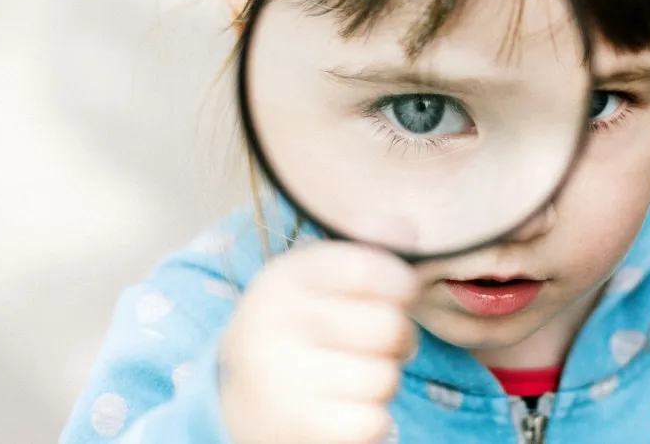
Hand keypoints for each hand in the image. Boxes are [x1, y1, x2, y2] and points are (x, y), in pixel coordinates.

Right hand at [219, 241, 416, 443]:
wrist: (241, 401)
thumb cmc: (298, 330)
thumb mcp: (316, 280)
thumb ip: (364, 251)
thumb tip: (408, 226)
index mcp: (282, 279)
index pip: (368, 268)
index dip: (402, 283)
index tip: (401, 292)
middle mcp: (272, 325)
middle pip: (387, 325)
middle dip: (399, 337)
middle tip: (379, 342)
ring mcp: (280, 380)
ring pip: (385, 377)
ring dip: (383, 381)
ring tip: (353, 376)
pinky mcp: (297, 427)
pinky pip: (375, 422)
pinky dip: (372, 420)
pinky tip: (345, 408)